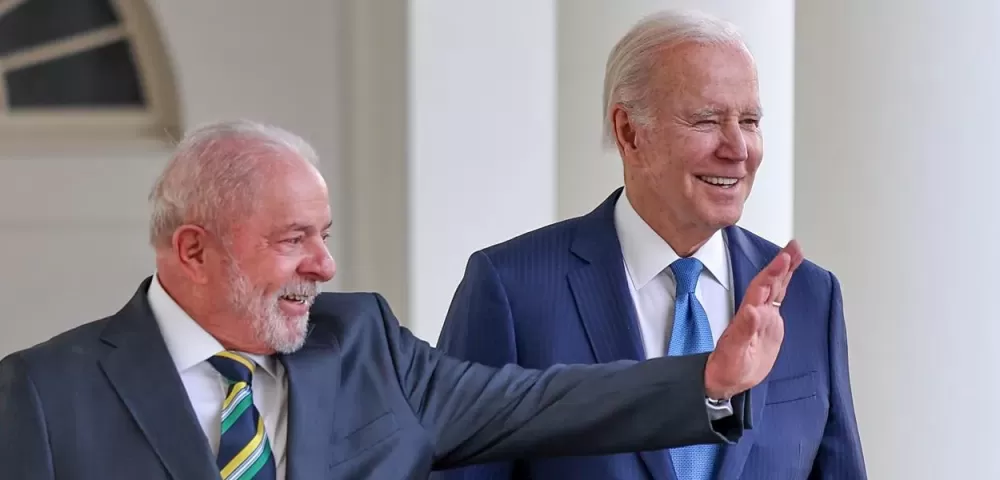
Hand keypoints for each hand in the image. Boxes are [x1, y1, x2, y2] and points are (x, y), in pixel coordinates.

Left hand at [704, 240, 803, 399]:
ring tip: (795, 252)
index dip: (772, 273)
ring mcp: (763, 317)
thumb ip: (743, 331)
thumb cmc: (727, 368)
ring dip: (784, 270)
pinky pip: (778, 300)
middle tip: (794, 246)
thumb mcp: (734, 352)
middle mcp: (756, 312)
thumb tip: (752, 310)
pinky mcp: (770, 325)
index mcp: (748, 316)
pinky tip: (789, 276)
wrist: (727, 380)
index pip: (761, 288)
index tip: (783, 258)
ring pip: (775, 288)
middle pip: (770, 282)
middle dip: (781, 264)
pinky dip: (785, 285)